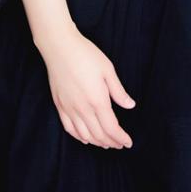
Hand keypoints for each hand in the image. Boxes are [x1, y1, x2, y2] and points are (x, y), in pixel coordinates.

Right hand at [40, 26, 135, 148]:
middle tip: (120, 144)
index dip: (120, 138)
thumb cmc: (86, 54)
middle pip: (99, 135)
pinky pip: (69, 128)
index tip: (128, 142)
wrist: (60, 47)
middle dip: (111, 142)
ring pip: (84, 135)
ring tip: (106, 143)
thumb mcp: (107, 69)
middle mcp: (83, 109)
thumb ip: (118, 91)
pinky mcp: (60, 105)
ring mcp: (69, 108)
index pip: (111, 128)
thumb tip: (130, 105)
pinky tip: (85, 138)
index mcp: (98, 100)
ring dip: (97, 142)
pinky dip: (79, 137)